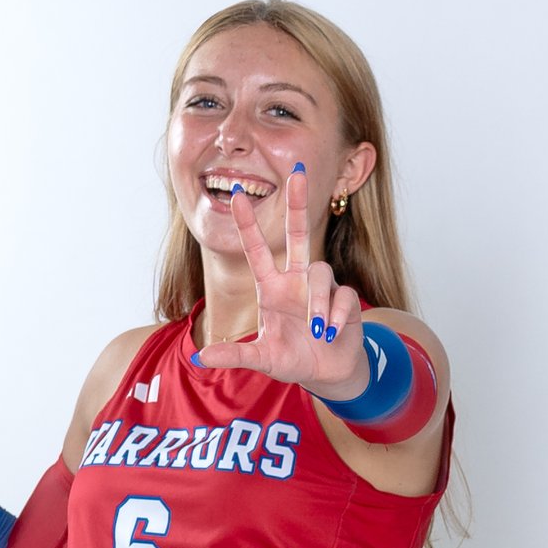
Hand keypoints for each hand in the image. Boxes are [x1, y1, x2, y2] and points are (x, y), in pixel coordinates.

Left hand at [191, 164, 366, 402]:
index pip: (256, 250)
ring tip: (317, 331)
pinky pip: (341, 296)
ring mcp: (322, 288)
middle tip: (298, 173)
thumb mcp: (262, 359)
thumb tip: (201, 358)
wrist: (327, 374)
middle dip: (298, 205)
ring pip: (320, 273)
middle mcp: (297, 280)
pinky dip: (335, 315)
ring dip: (317, 303)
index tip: (237, 195)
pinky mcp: (346, 299)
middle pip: (298, 235)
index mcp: (272, 288)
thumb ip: (235, 356)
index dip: (248, 224)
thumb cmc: (292, 360)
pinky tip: (330, 333)